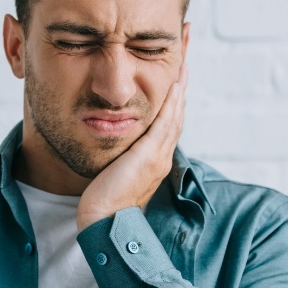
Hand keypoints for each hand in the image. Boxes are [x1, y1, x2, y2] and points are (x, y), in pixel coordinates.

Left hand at [76, 62, 187, 230]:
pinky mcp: (149, 155)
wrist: (103, 221)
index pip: (169, 127)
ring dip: (181, 90)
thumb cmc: (103, 203)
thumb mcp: (116, 175)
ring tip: (184, 67)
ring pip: (176, 116)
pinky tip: (174, 85)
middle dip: (181, 90)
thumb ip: (120, 160)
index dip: (173, 104)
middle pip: (177, 117)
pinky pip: (166, 122)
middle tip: (185, 65)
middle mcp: (162, 158)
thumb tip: (114, 150)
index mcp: (156, 162)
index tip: (174, 83)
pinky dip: (172, 102)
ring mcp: (159, 156)